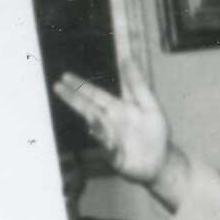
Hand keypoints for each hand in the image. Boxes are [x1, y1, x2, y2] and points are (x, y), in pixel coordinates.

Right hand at [52, 73, 176, 190]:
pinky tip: (111, 141)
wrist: (161, 161)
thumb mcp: (149, 103)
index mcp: (117, 108)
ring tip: (90, 114)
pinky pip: (108, 148)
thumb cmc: (154, 132)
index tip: (65, 77)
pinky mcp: (114, 155)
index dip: (81, 87)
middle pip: (89, 108)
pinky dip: (108, 144)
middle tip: (57, 87)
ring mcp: (110, 138)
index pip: (95, 95)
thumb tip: (127, 58)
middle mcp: (110, 122)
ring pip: (97, 127)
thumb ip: (136, 83)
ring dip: (93, 121)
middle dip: (74, 98)